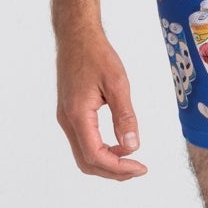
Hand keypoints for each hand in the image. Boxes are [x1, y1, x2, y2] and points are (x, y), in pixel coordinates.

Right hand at [56, 31, 147, 179]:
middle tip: (138, 169)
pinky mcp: (70, 113)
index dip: (119, 167)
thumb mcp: (117, 84)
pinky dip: (100, 151)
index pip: (95, 155)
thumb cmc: (96, 55)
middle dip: (113, 171)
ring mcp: (66, 118)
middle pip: (87, 161)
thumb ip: (125, 117)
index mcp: (78, 115)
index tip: (140, 167)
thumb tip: (132, 146)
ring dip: (106, 163)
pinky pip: (83, 141)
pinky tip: (118, 145)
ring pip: (83, 154)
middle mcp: (67, 120)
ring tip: (130, 161)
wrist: (76, 36)